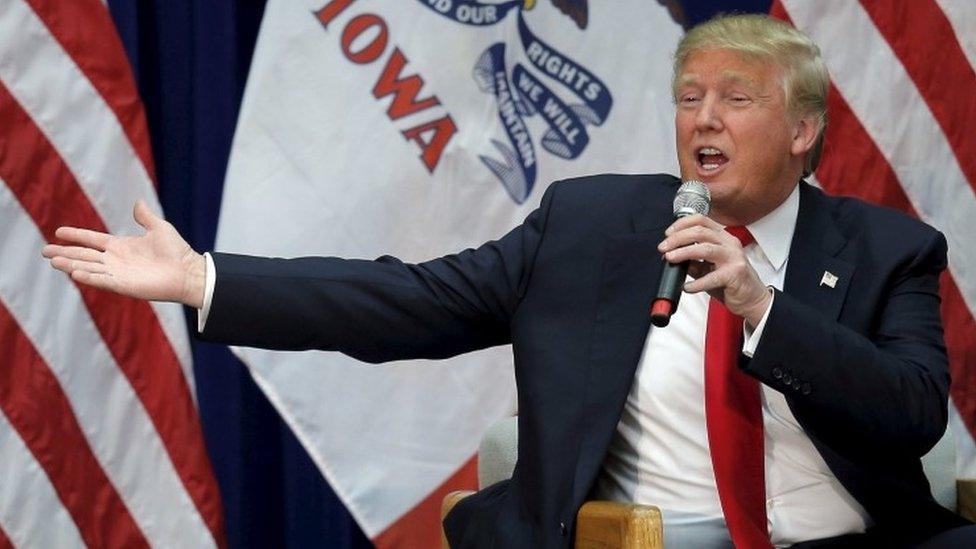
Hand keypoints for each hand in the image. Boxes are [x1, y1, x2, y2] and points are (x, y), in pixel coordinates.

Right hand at [41, 201, 206, 307]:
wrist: (189, 271)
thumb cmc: (177, 251)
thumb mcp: (159, 228)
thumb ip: (145, 217)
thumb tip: (138, 202)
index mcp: (121, 246)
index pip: (93, 240)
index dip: (76, 236)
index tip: (59, 232)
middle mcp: (116, 260)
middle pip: (84, 255)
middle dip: (65, 253)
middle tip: (44, 251)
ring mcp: (118, 273)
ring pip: (88, 268)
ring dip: (70, 264)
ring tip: (53, 260)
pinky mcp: (124, 285)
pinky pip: (102, 280)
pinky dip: (88, 276)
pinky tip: (74, 272)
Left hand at [657, 214, 771, 325]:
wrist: (752, 299)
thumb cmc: (730, 281)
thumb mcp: (708, 267)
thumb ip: (693, 260)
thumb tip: (671, 255)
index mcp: (723, 237)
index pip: (701, 220)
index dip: (682, 224)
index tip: (667, 234)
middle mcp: (729, 243)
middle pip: (700, 232)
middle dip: (678, 238)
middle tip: (663, 248)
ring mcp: (734, 257)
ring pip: (705, 249)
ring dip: (684, 253)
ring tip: (670, 259)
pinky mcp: (736, 274)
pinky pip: (712, 277)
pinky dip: (697, 283)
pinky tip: (687, 287)